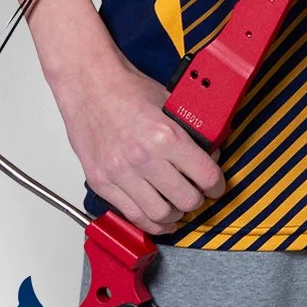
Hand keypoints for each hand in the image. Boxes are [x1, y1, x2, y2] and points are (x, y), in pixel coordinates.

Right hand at [57, 53, 225, 234]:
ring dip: (175, 215)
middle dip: (198, 200)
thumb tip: (211, 154)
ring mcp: (120, 173)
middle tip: (198, 195)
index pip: (205, 176)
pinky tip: (157, 216)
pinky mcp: (102, 182)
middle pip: (186, 200)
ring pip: (160, 214)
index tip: (216, 186)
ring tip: (178, 207)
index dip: (217, 185)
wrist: (89, 85)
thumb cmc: (126, 90)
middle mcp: (143, 157)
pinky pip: (131, 214)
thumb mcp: (171, 103)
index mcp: (165, 136)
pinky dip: (149, 221)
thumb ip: (191, 131)